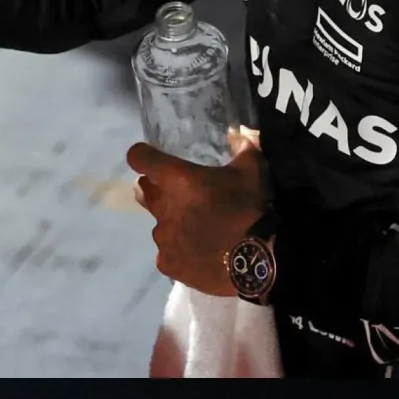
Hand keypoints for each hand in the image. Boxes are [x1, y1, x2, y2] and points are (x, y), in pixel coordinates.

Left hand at [127, 136, 266, 294]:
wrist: (259, 261)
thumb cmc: (252, 209)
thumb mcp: (254, 171)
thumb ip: (243, 149)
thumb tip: (241, 135)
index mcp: (177, 179)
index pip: (139, 157)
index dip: (143, 156)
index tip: (150, 158)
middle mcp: (162, 206)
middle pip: (145, 192)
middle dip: (157, 190)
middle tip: (182, 196)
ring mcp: (162, 237)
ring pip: (160, 225)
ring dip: (173, 224)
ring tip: (201, 232)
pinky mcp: (167, 263)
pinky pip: (167, 253)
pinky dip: (180, 252)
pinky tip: (201, 255)